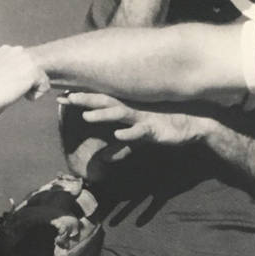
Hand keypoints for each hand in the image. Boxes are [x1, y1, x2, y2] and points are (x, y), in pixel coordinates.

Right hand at [0, 46, 48, 140]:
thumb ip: (10, 71)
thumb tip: (21, 79)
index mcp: (7, 50)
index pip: (27, 68)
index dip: (19, 81)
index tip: (4, 85)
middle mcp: (18, 50)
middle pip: (37, 73)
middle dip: (27, 84)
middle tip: (8, 89)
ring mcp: (27, 59)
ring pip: (42, 80)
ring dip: (30, 90)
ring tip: (11, 90)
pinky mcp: (33, 71)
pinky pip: (45, 88)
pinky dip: (34, 96)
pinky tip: (16, 93)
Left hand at [60, 92, 209, 145]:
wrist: (194, 125)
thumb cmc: (165, 127)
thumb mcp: (139, 140)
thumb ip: (121, 148)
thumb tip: (104, 159)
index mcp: (127, 108)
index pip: (100, 101)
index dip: (82, 98)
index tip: (60, 96)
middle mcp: (133, 109)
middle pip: (105, 102)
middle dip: (85, 100)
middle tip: (64, 99)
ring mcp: (143, 118)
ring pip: (120, 114)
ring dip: (103, 115)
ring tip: (86, 117)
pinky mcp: (154, 130)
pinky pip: (140, 132)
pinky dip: (129, 133)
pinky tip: (118, 135)